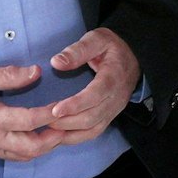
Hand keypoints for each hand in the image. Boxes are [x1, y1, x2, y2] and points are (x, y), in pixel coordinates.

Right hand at [0, 65, 65, 160]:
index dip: (50, 114)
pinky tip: (38, 139)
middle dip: (53, 139)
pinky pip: (12, 156)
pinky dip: (29, 150)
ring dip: (43, 147)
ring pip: (23, 156)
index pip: (27, 120)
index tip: (64, 105)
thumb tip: (36, 71)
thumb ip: (7, 75)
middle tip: (67, 126)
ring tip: (58, 132)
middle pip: (30, 147)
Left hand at [44, 28, 141, 145]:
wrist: (134, 56)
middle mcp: (117, 97)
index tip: (54, 109)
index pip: (96, 95)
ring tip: (47, 129)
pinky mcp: (110, 115)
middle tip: (42, 119)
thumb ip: (78, 50)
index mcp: (114, 77)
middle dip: (66, 122)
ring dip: (69, 133)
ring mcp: (114, 109)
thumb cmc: (111, 47)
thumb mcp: (97, 39)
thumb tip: (56, 62)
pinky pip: (94, 132)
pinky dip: (76, 137)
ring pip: (92, 129)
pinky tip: (59, 135)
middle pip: (92, 117)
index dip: (75, 105)